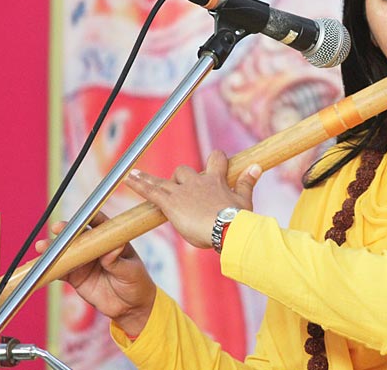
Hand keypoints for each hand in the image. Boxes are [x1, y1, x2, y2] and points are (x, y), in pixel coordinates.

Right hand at [34, 211, 155, 336]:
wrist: (131, 307)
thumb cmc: (137, 283)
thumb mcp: (131, 272)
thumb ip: (118, 262)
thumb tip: (113, 249)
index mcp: (112, 240)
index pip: (100, 224)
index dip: (90, 218)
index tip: (80, 217)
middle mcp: (95, 248)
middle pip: (79, 235)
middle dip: (67, 231)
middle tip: (57, 228)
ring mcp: (84, 262)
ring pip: (66, 252)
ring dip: (53, 249)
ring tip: (42, 247)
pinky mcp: (76, 277)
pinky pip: (61, 271)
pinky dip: (51, 269)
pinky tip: (41, 267)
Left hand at [124, 149, 261, 248]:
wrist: (227, 229)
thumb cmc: (238, 220)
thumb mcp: (245, 200)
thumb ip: (248, 181)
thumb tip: (257, 166)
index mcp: (216, 180)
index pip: (216, 159)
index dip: (215, 160)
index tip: (215, 162)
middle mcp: (198, 182)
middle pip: (184, 171)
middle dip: (180, 179)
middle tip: (180, 193)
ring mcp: (183, 191)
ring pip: (163, 180)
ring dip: (150, 179)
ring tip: (135, 176)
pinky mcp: (171, 202)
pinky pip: (151, 191)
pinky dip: (139, 184)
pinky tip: (129, 179)